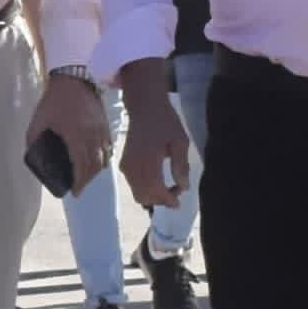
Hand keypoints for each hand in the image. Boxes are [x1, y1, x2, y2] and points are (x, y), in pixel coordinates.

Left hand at [28, 71, 108, 197]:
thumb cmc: (54, 100)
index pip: (81, 165)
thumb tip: (33, 154)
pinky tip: (96, 162)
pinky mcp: (106, 125)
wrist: (74, 78)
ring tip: (86, 178)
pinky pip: (108, 148)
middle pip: (94, 165)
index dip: (79, 181)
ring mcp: (102, 130)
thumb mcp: (39, 120)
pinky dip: (103, 158)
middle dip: (87, 180)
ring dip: (96, 171)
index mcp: (75, 135)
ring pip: (104, 158)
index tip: (74, 192)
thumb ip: (34, 139)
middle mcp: (92, 136)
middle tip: (78, 189)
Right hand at [119, 83, 190, 215]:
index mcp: (148, 159)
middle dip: (159, 200)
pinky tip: (156, 180)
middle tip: (175, 192)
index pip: (154, 189)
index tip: (178, 202)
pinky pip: (132, 184)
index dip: (166, 199)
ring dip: (152, 196)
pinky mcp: (123, 162)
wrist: (144, 107)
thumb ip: (181, 165)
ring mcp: (126, 164)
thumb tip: (184, 186)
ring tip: (168, 187)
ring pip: (136, 192)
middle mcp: (133, 165)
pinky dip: (144, 189)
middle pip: (143, 195)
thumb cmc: (165, 121)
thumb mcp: (180, 141)